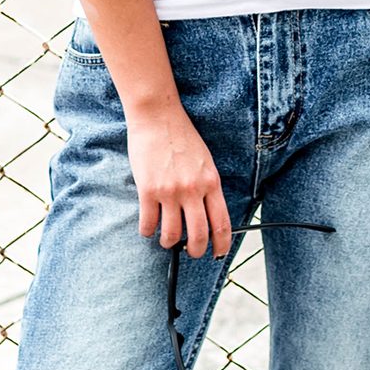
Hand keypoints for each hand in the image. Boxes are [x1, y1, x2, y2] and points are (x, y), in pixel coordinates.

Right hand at [127, 108, 231, 258]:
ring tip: (166, 240)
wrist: (158, 116)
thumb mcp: (205, 162)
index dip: (222, 244)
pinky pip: (148, 223)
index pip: (222, 223)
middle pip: (198, 236)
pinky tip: (148, 228)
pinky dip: (148, 231)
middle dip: (195, 251)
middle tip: (191, 252)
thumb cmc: (181, 137)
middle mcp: (193, 190)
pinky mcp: (148, 190)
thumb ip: (207, 187)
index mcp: (211, 183)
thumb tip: (206, 215)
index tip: (218, 253)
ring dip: (168, 243)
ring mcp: (170, 191)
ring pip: (172, 235)